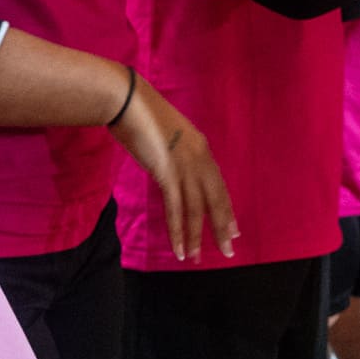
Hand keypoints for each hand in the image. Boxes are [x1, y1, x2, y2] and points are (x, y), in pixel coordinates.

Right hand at [110, 78, 237, 261]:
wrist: (127, 100)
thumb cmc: (140, 112)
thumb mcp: (166, 132)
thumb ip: (174, 150)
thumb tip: (171, 164)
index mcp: (200, 146)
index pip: (218, 183)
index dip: (225, 207)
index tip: (232, 227)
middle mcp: (199, 157)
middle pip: (215, 198)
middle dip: (221, 226)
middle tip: (228, 250)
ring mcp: (184, 165)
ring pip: (196, 208)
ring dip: (197, 235)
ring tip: (198, 258)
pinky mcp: (167, 173)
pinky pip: (175, 208)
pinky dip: (178, 231)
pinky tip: (180, 249)